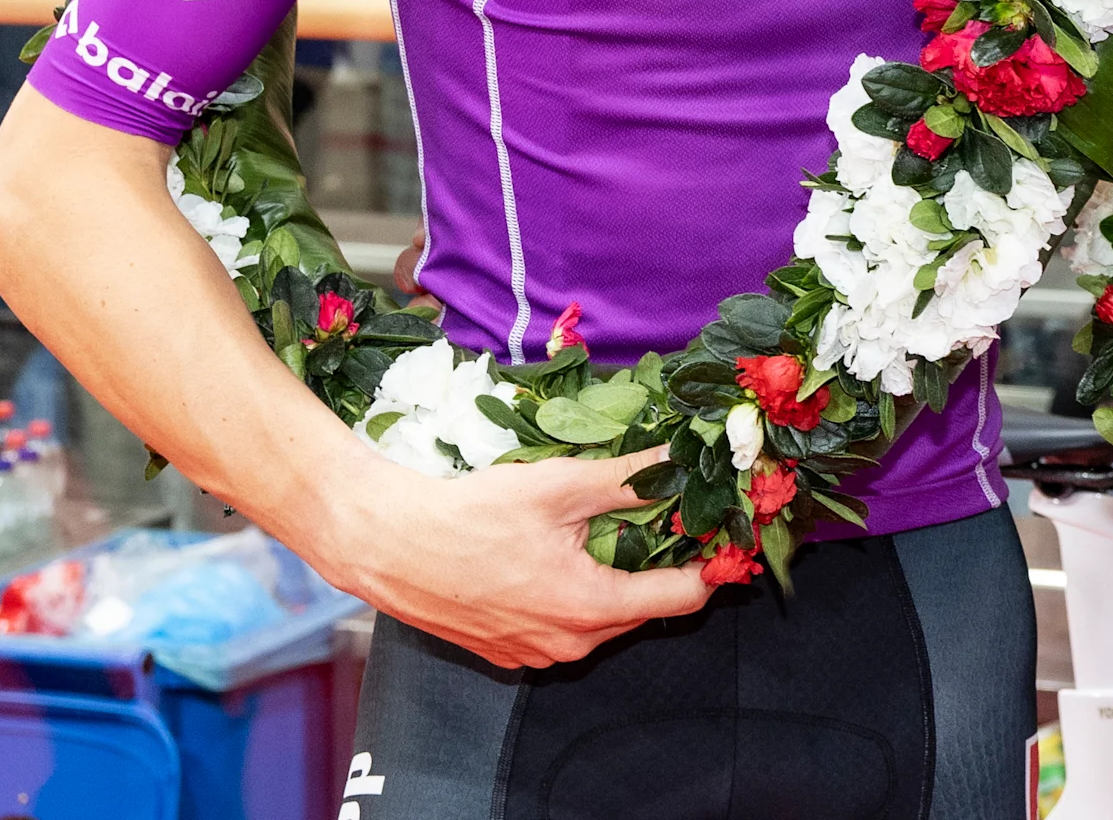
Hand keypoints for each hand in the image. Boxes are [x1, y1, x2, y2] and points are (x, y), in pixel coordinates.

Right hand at [320, 449, 708, 670]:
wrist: (388, 544)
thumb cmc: (469, 515)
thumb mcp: (560, 486)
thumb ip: (630, 478)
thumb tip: (678, 459)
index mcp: (590, 607)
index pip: (683, 599)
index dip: (711, 564)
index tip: (723, 534)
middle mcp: (568, 644)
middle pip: (645, 610)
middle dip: (661, 566)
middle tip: (667, 518)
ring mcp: (535, 654)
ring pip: (604, 620)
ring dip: (615, 581)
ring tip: (607, 531)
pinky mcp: (508, 652)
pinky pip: (564, 628)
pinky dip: (575, 597)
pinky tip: (560, 556)